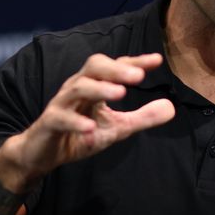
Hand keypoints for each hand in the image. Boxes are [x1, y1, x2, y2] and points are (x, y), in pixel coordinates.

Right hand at [5, 53, 175, 181]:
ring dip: (100, 89)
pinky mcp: (49, 123)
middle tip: (138, 76)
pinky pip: (61, 118)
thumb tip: (172, 108)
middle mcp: (77, 88)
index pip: (116, 67)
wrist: (43, 154)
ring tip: (121, 94)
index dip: (135, 62)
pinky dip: (76, 122)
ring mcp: (62, 104)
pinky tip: (90, 129)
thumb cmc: (79, 134)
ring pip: (78, 87)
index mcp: (94, 85)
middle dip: (116, 69)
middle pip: (94, 67)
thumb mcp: (116, 128)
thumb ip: (142, 117)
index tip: (157, 60)